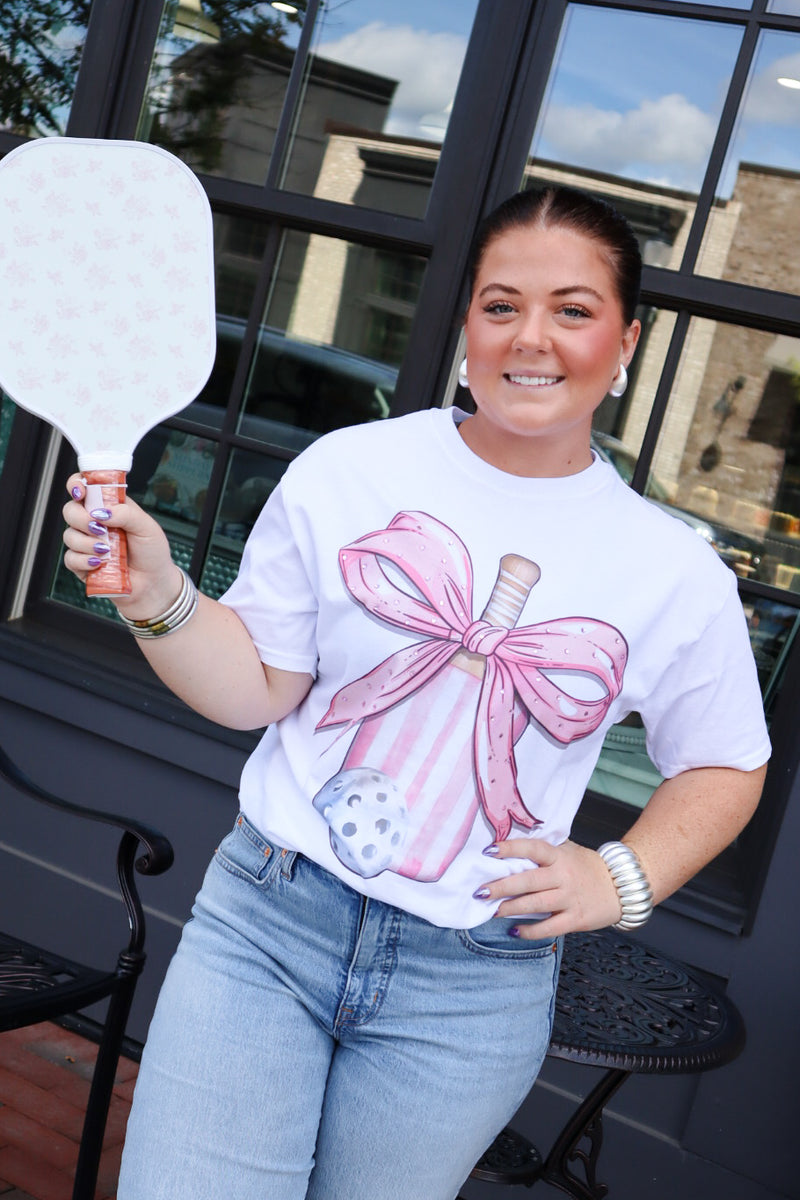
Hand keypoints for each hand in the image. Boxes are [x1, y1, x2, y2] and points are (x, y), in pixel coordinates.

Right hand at [62, 472, 180, 617]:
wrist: (153, 584)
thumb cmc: (152, 553)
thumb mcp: (147, 527)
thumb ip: (126, 513)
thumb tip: (101, 511)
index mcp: (109, 507)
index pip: (85, 488)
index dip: (77, 484)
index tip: (81, 491)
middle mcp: (94, 523)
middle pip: (70, 510)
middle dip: (81, 518)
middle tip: (99, 529)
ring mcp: (86, 543)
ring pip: (69, 535)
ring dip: (87, 543)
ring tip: (107, 551)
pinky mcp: (82, 564)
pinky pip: (70, 558)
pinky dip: (84, 560)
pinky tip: (100, 564)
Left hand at [475, 838, 622, 939]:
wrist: (621, 886)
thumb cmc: (587, 866)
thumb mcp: (567, 850)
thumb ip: (544, 850)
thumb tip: (510, 846)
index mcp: (559, 856)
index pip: (533, 848)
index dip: (511, 848)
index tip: (489, 851)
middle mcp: (563, 875)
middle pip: (529, 880)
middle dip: (502, 886)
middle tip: (480, 891)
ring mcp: (569, 898)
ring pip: (536, 904)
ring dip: (512, 908)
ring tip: (493, 910)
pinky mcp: (576, 918)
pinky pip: (549, 927)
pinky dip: (530, 931)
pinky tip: (515, 930)